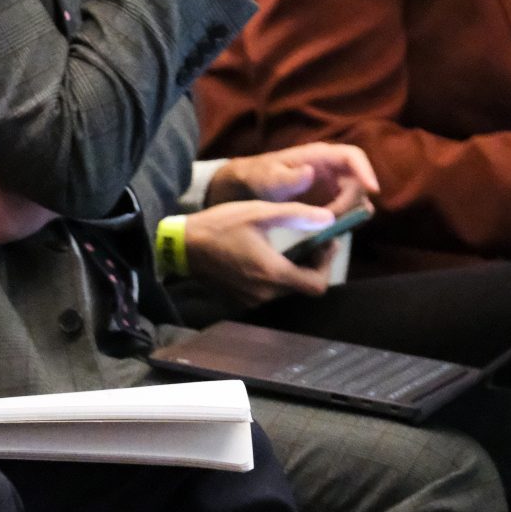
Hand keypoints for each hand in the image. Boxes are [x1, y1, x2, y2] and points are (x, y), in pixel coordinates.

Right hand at [182, 201, 336, 308]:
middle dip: (312, 265)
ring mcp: (252, 299)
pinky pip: (269, 291)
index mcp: (274, 273)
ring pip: (286, 289)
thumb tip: (329, 219)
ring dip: (294, 270)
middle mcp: (266, 293)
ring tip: (292, 247)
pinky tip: (269, 257)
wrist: (181, 245)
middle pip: (303, 287)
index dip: (327, 265)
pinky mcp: (240, 298)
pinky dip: (276, 276)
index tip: (326, 244)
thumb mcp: (259, 213)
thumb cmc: (220, 226)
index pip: (318, 284)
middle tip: (313, 241)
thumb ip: (297, 215)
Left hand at [206, 142, 379, 212]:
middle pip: (358, 184)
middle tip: (330, 220)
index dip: (366, 170)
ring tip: (323, 227)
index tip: (373, 190)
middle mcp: (332, 171)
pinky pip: (345, 213)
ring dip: (347, 216)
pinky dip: (340, 223)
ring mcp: (333, 188)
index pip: (353, 156)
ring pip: (355, 201)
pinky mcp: (329, 204)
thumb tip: (309, 172)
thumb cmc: (257, 178)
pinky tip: (324, 233)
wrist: (247, 191)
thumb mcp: (267, 178)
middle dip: (351, 203)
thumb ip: (286, 177)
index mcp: (320, 156)